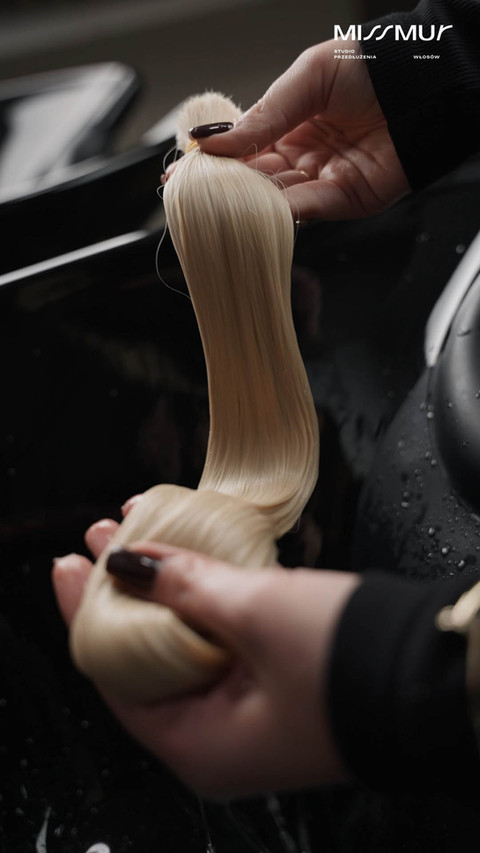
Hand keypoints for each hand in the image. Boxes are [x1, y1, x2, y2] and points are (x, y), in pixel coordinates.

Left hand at [53, 512, 358, 798]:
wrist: (434, 673)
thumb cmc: (349, 662)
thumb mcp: (253, 612)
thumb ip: (183, 586)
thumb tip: (125, 563)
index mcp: (199, 744)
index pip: (115, 677)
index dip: (86, 614)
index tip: (71, 564)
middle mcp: (217, 735)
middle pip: (146, 656)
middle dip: (125, 589)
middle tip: (105, 535)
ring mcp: (248, 707)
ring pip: (184, 639)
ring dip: (166, 582)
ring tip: (141, 526)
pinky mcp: (274, 678)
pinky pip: (220, 635)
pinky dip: (204, 592)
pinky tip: (193, 549)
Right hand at [194, 40, 408, 220]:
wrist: (424, 82)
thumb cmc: (372, 67)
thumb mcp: (307, 77)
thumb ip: (265, 114)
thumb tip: (216, 139)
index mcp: (293, 122)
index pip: (246, 148)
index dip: (217, 159)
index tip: (184, 169)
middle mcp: (305, 155)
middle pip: (257, 178)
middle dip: (226, 187)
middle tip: (193, 192)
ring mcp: (324, 179)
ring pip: (277, 197)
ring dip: (249, 200)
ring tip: (219, 200)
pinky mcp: (347, 200)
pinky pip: (309, 208)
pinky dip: (283, 209)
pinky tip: (257, 206)